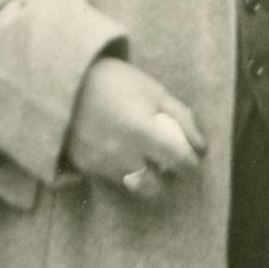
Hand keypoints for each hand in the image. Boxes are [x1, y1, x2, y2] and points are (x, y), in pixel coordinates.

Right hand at [67, 57, 206, 201]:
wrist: (67, 80)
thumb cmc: (117, 81)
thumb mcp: (154, 90)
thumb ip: (182, 118)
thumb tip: (201, 146)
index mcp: (143, 132)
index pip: (180, 162)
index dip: (192, 163)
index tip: (193, 159)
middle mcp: (123, 154)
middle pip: (157, 187)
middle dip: (168, 178)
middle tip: (169, 164)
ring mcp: (102, 163)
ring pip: (134, 186)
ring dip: (146, 177)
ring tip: (146, 159)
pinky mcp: (86, 166)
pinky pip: (113, 179)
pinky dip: (123, 171)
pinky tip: (122, 153)